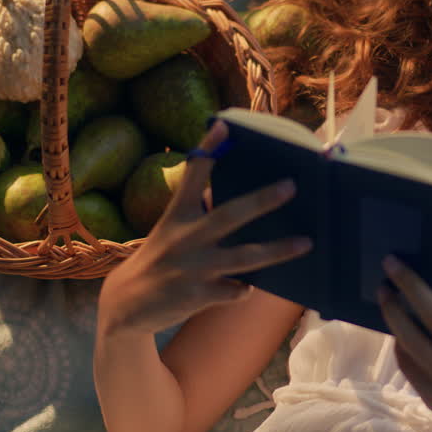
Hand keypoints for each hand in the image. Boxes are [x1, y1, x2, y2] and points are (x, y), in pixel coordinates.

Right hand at [97, 119, 311, 336]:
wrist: (126, 305)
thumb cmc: (160, 260)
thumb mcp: (171, 230)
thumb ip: (200, 213)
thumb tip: (245, 201)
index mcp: (177, 214)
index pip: (193, 174)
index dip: (208, 148)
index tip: (224, 126)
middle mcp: (185, 237)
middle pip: (230, 214)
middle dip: (263, 200)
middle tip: (291, 186)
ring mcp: (192, 267)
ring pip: (244, 257)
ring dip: (278, 250)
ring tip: (305, 243)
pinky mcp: (197, 295)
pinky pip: (236, 290)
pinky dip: (246, 288)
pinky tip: (247, 287)